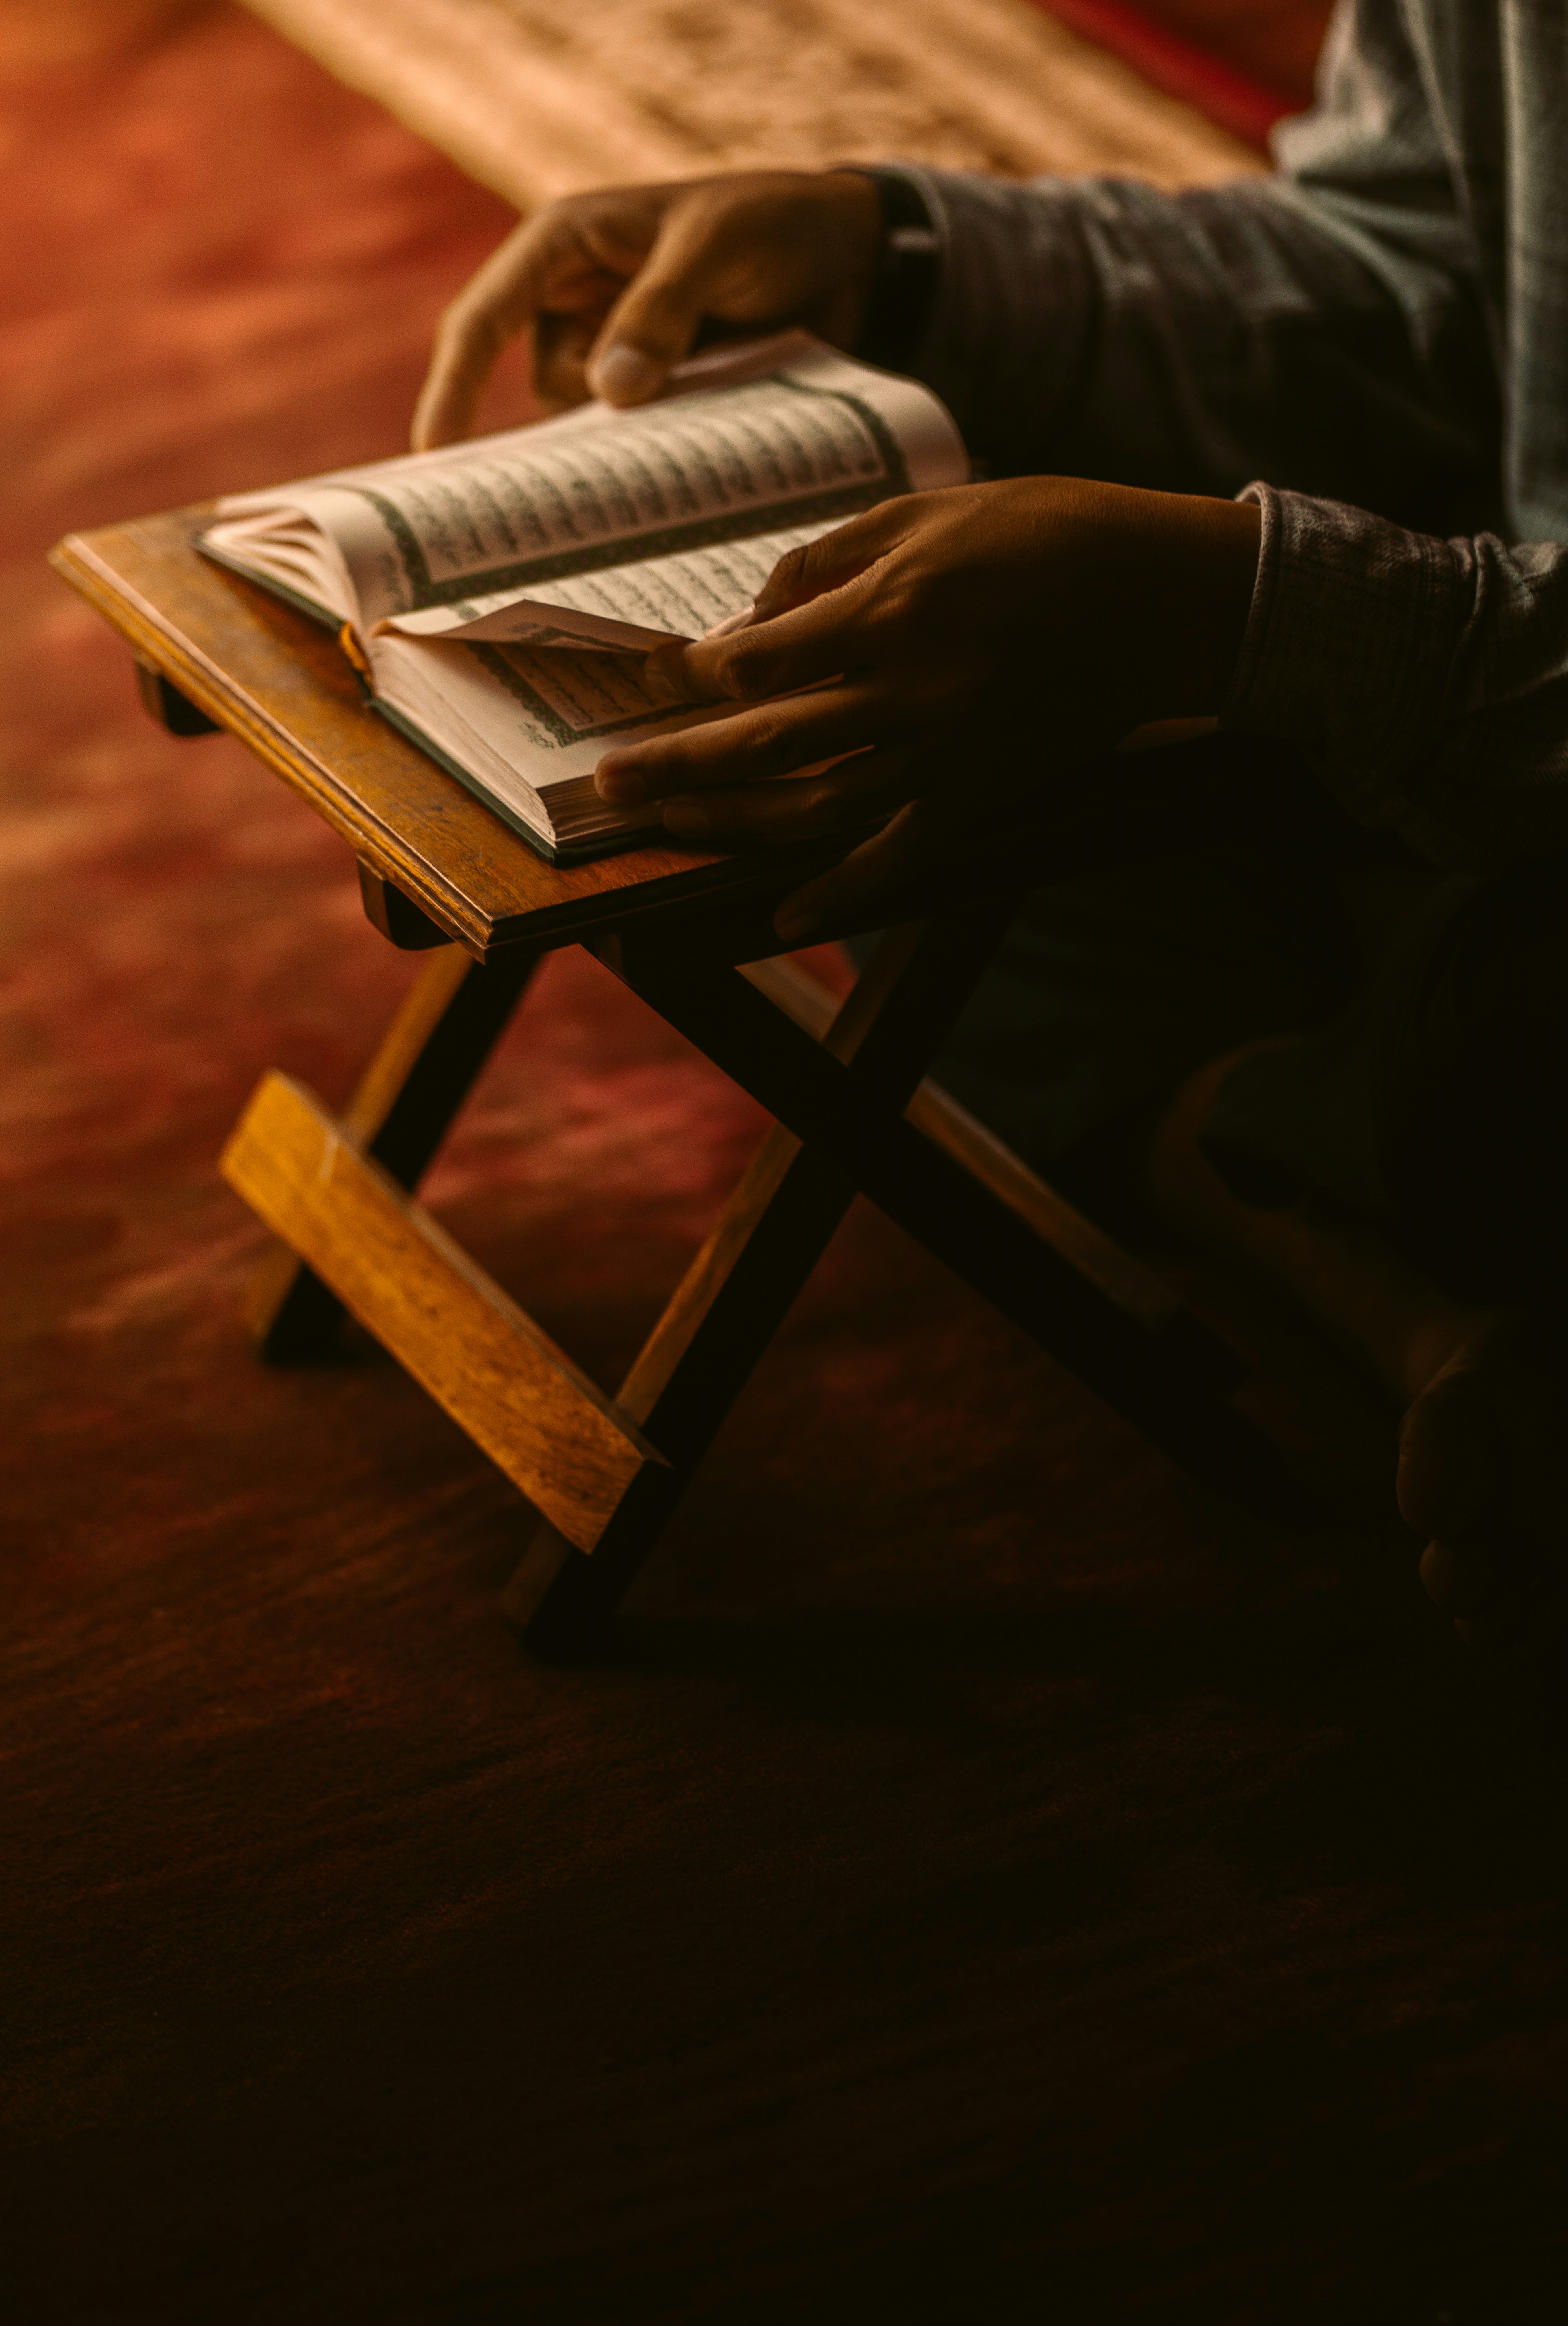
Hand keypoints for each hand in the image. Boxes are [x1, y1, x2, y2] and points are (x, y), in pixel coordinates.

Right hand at [413, 169, 881, 446]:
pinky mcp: (658, 387)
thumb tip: (609, 391)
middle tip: (589, 484)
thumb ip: (661, 311)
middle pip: (543, 383)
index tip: (436, 454)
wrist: (848, 254)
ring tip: (687, 435)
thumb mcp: (715, 249)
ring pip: (590, 419)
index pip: (485, 318)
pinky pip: (635, 433)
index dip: (454, 385)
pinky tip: (686, 460)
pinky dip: (656, 448)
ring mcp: (617, 347)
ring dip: (630, 438)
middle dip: (571, 427)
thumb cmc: (771, 224)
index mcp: (564, 245)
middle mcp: (578, 299)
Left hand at [592, 477, 1262, 939]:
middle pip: (763, 746)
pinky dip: (840, 895)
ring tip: (668, 824)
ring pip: (813, 809)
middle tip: (609, 780)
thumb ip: (833, 559)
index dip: (694, 676)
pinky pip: (899, 860)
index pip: (759, 662)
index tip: (659, 679)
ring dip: (730, 825)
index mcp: (893, 611)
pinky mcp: (981, 794)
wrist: (1164, 595)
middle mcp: (911, 693)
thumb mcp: (930, 510)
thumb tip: (755, 616)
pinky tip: (784, 916)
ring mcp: (946, 756)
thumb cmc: (1049, 530)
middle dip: (676, 766)